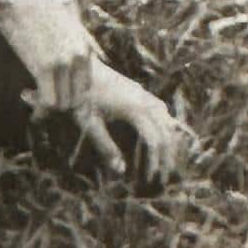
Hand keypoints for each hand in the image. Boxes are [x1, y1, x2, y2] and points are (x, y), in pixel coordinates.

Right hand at [0, 0, 99, 110]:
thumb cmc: (37, 7)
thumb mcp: (68, 21)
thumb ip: (82, 40)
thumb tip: (98, 54)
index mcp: (85, 48)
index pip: (86, 87)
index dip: (70, 94)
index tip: (52, 91)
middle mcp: (78, 57)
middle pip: (76, 98)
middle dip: (59, 103)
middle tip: (40, 97)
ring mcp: (62, 63)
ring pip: (62, 103)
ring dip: (46, 105)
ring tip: (31, 95)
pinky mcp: (43, 66)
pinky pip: (46, 100)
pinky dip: (36, 104)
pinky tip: (24, 93)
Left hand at [74, 63, 189, 184]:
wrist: (78, 67)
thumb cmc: (81, 95)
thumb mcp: (90, 124)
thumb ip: (106, 148)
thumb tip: (121, 171)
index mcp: (135, 110)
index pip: (155, 141)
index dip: (155, 162)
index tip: (150, 179)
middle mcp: (145, 101)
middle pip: (167, 133)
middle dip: (167, 157)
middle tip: (162, 177)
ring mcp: (144, 94)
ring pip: (168, 120)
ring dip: (169, 142)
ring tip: (164, 161)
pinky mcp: (140, 91)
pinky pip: (161, 110)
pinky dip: (165, 127)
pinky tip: (160, 136)